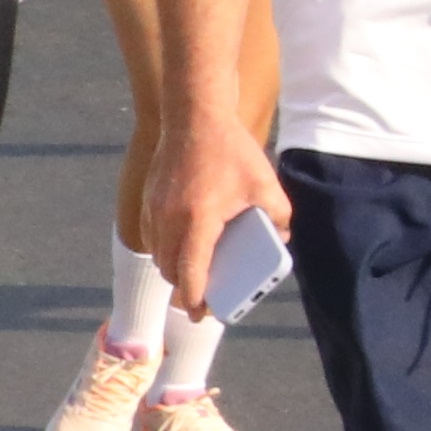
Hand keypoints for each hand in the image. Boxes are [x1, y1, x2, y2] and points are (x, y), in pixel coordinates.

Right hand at [150, 119, 289, 334]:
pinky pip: (153, 236)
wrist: (193, 116)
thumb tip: (282, 239)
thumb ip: (279, 215)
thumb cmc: (231, 149)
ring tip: (195, 273)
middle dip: (185, 288)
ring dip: (174, 269)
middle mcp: (169, 219)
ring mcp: (154, 209)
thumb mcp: (266, 183)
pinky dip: (165, 248)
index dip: (196, 300)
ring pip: (158, 255)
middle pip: (170, 271)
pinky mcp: (148, 199)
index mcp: (198, 220)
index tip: (202, 315)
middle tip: (205, 295)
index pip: (191, 274)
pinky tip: (183, 245)